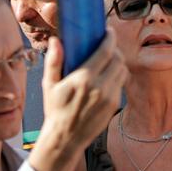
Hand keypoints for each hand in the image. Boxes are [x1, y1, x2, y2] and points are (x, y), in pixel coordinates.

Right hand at [32, 31, 126, 170]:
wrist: (65, 139)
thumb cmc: (55, 110)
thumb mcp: (49, 85)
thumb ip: (53, 61)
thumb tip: (55, 40)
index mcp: (84, 79)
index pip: (106, 51)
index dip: (110, 38)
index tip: (108, 31)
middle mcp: (100, 87)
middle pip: (118, 59)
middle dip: (114, 49)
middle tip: (107, 45)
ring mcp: (109, 98)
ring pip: (122, 71)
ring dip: (117, 62)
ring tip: (108, 60)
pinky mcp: (113, 106)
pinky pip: (120, 84)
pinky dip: (116, 76)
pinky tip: (106, 76)